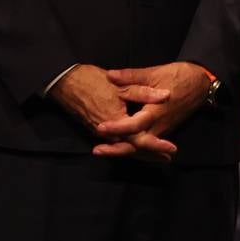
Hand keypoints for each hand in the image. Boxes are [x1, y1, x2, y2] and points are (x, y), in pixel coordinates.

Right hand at [49, 63, 172, 157]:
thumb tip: (166, 96)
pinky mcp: (99, 130)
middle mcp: (109, 134)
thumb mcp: (123, 85)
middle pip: (133, 149)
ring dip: (141, 152)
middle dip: (151, 154)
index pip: (140, 141)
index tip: (171, 150)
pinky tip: (138, 145)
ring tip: (158, 156)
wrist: (68, 83)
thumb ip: (145, 93)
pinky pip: (117, 142)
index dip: (156, 146)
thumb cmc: (94, 82)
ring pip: (125, 147)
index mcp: (117, 123)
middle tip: (168, 158)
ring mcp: (102, 133)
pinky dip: (129, 146)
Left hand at [92, 61, 208, 159]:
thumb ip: (132, 76)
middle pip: (136, 145)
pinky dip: (134, 147)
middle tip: (97, 150)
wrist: (202, 82)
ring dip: (123, 150)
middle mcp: (159, 125)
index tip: (100, 126)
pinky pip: (148, 143)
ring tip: (103, 150)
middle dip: (116, 149)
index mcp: (156, 112)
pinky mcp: (165, 129)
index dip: (117, 127)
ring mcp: (163, 129)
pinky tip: (122, 147)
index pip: (134, 125)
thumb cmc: (179, 76)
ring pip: (142, 147)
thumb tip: (110, 76)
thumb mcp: (155, 73)